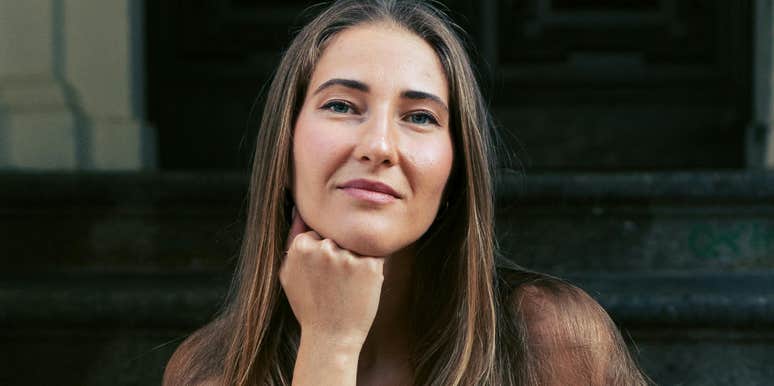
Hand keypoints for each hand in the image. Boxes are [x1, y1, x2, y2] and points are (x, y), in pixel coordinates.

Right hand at [280, 208, 384, 349]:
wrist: (331, 336)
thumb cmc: (309, 305)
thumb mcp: (289, 273)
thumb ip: (293, 239)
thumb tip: (299, 210)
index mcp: (301, 246)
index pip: (320, 232)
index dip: (323, 253)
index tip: (321, 275)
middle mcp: (324, 248)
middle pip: (339, 236)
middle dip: (340, 253)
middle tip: (335, 283)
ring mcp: (347, 256)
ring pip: (357, 244)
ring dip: (356, 259)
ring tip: (346, 286)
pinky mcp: (369, 266)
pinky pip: (375, 255)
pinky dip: (371, 268)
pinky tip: (360, 287)